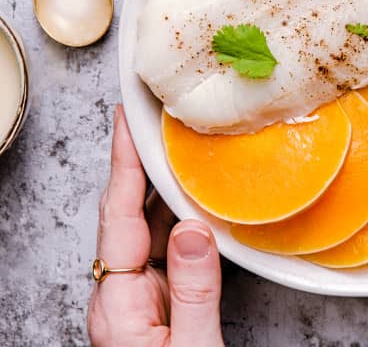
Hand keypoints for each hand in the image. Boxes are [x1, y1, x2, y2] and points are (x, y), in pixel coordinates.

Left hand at [88, 105, 224, 346]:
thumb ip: (195, 292)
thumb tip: (192, 227)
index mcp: (119, 305)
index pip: (118, 217)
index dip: (123, 164)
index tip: (128, 121)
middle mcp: (123, 294)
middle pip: (126, 213)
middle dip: (138, 162)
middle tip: (153, 116)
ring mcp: (142, 296)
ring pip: (147, 226)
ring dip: (160, 184)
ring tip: (174, 142)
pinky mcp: (163, 299)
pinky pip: (168, 245)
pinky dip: (179, 213)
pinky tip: (193, 194)